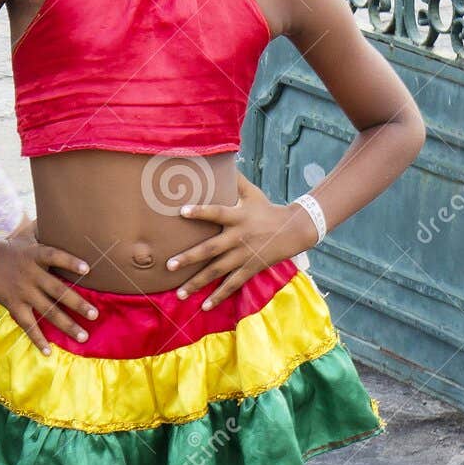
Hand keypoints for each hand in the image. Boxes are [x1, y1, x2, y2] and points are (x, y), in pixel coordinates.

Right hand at [0, 233, 97, 353]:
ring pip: (46, 311)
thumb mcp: (29, 237)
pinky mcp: (13, 305)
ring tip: (83, 337)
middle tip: (94, 315)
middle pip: (56, 290)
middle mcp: (30, 275)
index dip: (69, 261)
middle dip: (76, 303)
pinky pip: (27, 324)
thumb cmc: (13, 247)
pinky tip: (49, 351)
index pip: (54, 256)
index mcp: (35, 255)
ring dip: (66, 325)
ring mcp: (22, 292)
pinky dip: (37, 339)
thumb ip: (47, 233)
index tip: (87, 269)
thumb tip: (70, 221)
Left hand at [165, 177, 317, 307]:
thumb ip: (233, 180)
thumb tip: (219, 159)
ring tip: (180, 293)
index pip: (216, 212)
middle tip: (169, 265)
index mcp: (237, 217)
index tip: (181, 211)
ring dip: (198, 283)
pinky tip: (204, 306)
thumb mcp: (252, 192)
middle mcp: (238, 237)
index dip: (200, 211)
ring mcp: (244, 256)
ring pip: (218, 271)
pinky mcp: (250, 268)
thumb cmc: (267, 209)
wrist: (294, 230)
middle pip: (211, 249)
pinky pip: (232, 285)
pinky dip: (219, 296)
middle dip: (189, 258)